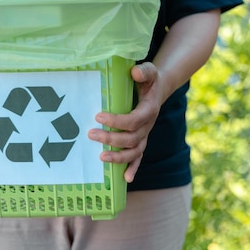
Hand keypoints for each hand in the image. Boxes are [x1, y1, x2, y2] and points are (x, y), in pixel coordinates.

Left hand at [88, 62, 162, 182]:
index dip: (117, 121)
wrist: (158, 90)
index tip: (98, 117)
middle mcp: (148, 126)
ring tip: (101, 157)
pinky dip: (133, 168)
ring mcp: (144, 136)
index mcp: (149, 110)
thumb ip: (144, 71)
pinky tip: (125, 179)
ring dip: (118, 157)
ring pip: (134, 151)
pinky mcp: (141, 141)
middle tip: (91, 134)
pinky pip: (138, 157)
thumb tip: (134, 72)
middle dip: (111, 139)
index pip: (133, 120)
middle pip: (131, 139)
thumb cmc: (149, 81)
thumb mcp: (150, 71)